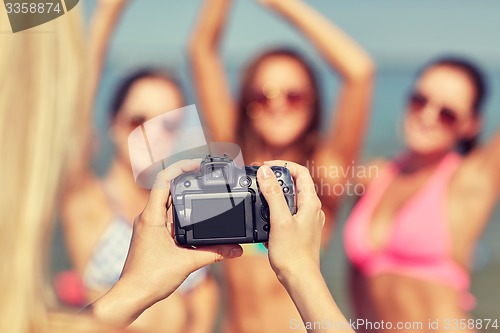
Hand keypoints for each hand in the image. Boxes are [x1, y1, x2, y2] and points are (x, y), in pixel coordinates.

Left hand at [91, 160, 242, 325]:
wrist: (132, 295)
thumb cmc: (149, 278)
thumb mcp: (187, 263)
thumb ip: (214, 253)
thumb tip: (236, 249)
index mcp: (151, 216)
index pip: (163, 180)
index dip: (181, 167)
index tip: (198, 164)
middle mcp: (148, 216)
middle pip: (167, 187)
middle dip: (187, 178)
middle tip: (206, 173)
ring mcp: (149, 225)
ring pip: (168, 201)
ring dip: (185, 194)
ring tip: (204, 188)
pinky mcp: (153, 234)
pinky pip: (168, 215)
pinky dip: (182, 211)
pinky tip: (196, 215)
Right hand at [257, 161, 324, 281]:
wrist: (299, 279)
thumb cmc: (293, 253)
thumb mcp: (279, 220)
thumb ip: (273, 194)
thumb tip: (265, 172)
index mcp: (311, 203)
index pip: (300, 172)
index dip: (283, 165)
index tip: (265, 166)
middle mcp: (312, 209)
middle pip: (295, 183)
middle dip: (276, 179)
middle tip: (259, 180)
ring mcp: (307, 220)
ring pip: (290, 199)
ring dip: (274, 195)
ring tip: (259, 199)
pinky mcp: (300, 230)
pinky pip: (288, 213)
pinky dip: (275, 210)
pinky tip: (265, 220)